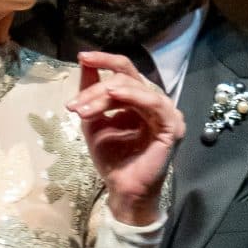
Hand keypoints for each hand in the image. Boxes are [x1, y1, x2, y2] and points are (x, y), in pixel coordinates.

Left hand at [69, 51, 184, 222]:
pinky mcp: (172, 125)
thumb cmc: (112, 159)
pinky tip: (113, 95)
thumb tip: (84, 63)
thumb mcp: (94, 121)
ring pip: (134, 88)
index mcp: (140, 99)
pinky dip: (133, 96)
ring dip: (105, 95)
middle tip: (75, 106)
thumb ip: (91, 93)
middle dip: (97, 89)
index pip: (125, 70)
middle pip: (125, 78)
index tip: (82, 57)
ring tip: (84, 110)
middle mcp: (155, 102)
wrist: (123, 190)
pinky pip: (153, 103)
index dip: (104, 60)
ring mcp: (166, 112)